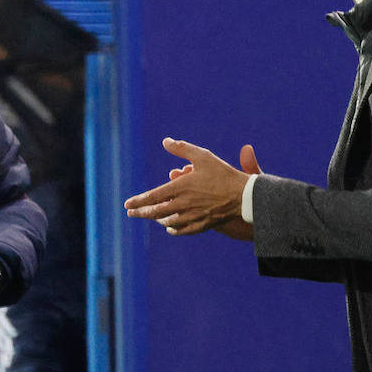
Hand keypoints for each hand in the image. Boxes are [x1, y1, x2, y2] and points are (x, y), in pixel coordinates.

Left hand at [124, 138, 251, 236]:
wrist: (244, 195)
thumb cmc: (223, 173)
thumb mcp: (203, 156)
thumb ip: (182, 149)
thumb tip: (165, 141)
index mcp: (181, 187)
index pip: (153, 196)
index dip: (138, 201)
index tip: (127, 204)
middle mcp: (184, 204)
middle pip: (156, 212)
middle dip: (141, 213)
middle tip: (131, 213)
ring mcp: (193, 216)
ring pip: (168, 222)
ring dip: (157, 220)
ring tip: (150, 217)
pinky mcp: (203, 224)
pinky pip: (184, 230)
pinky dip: (174, 230)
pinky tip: (170, 228)